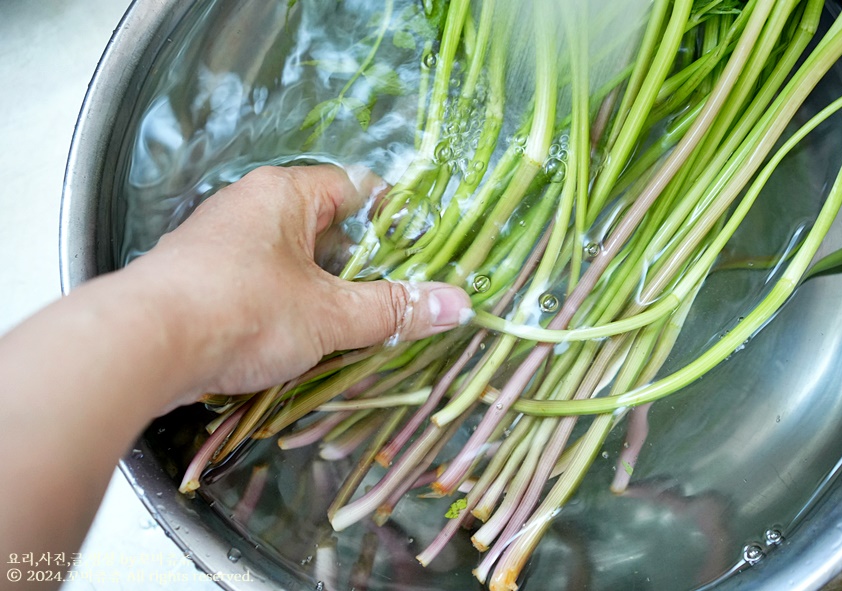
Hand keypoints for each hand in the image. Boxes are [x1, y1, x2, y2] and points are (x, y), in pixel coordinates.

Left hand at [128, 165, 471, 403]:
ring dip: (322, 292)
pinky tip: (297, 341)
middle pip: (325, 228)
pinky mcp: (199, 279)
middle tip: (392, 301)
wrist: (141, 346)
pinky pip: (259, 284)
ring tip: (352, 328)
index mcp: (284, 194)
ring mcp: (220, 243)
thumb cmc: (243, 311)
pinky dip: (284, 307)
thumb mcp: (330, 314)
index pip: (355, 189)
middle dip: (359, 266)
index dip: (393, 219)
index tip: (419, 254)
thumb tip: (459, 304)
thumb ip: (394, 309)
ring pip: (291, 261)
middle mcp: (249, 207)